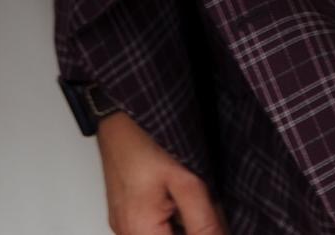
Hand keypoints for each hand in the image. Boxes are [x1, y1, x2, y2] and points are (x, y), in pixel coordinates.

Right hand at [96, 113, 225, 234]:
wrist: (121, 112)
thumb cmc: (146, 138)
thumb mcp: (186, 180)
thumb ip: (205, 221)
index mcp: (140, 230)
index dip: (205, 233)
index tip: (213, 219)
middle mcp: (126, 233)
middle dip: (195, 229)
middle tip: (205, 204)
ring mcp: (123, 225)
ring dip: (184, 225)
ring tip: (189, 197)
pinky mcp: (124, 215)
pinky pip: (153, 228)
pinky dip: (171, 220)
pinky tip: (177, 198)